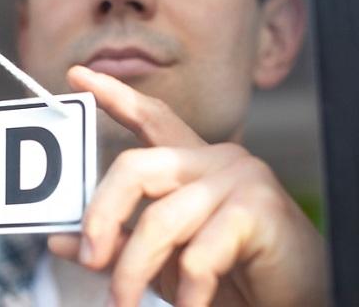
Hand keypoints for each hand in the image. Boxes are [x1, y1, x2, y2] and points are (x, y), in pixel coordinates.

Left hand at [49, 66, 326, 306]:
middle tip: (89, 261)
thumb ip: (117, 243)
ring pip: (160, 218)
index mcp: (192, 166)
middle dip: (100, 216)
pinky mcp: (259, 208)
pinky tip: (191, 306)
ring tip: (124, 303)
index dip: (114, 96)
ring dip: (134, 271)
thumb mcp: (162, 262)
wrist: (298, 300)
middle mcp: (215, 160)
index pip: (151, 119)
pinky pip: (200, 251)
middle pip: (135, 167)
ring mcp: (240, 178)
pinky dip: (187, 289)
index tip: (78, 76)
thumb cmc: (232, 279)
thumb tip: (60, 238)